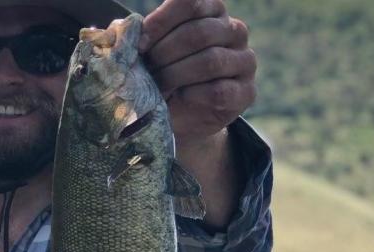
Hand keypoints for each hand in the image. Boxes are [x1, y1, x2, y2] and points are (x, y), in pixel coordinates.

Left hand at [139, 0, 256, 146]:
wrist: (181, 117)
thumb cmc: (165, 76)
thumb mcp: (154, 53)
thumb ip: (147, 38)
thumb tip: (127, 33)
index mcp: (211, 11)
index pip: (189, 2)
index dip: (161, 21)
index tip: (140, 44)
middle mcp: (234, 31)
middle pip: (199, 32)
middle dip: (165, 53)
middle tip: (148, 70)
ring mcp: (244, 61)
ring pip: (210, 60)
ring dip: (176, 75)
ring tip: (158, 87)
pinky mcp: (246, 91)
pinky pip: (218, 90)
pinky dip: (192, 96)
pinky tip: (179, 98)